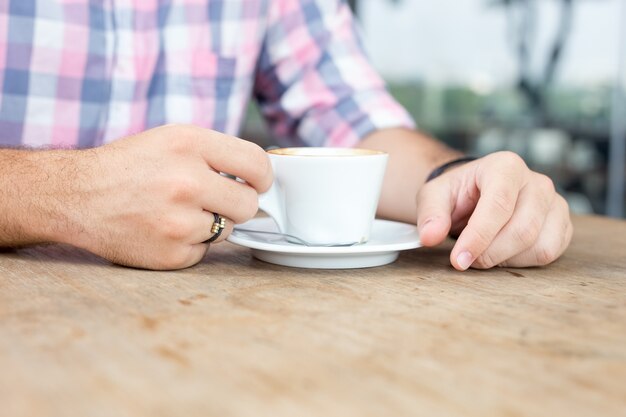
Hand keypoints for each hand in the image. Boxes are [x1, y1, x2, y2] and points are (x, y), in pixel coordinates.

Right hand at [55, 124, 271, 269]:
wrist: (78, 196)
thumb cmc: (130, 166)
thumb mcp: (173, 139)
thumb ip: (218, 154)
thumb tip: (262, 177)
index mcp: (189, 144)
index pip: (257, 164)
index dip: (263, 177)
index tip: (258, 183)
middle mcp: (186, 182)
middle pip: (249, 204)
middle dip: (236, 203)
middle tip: (213, 199)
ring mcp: (178, 222)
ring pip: (227, 230)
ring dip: (211, 224)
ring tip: (178, 212)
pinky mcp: (170, 254)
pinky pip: (205, 252)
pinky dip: (191, 244)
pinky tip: (165, 230)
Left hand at [416, 151, 572, 270]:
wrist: (477, 193)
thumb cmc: (457, 194)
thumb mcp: (434, 196)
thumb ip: (430, 215)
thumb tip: (430, 237)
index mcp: (505, 166)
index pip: (498, 205)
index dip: (478, 237)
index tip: (458, 260)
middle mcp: (536, 182)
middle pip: (522, 230)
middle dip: (490, 254)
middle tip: (466, 259)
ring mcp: (554, 203)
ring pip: (538, 245)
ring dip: (505, 259)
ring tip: (484, 251)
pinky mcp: (562, 224)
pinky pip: (549, 253)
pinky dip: (522, 262)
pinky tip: (503, 253)